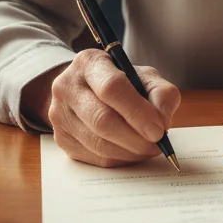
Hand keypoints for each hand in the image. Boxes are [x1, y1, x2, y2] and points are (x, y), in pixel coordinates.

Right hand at [41, 50, 180, 167]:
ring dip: (130, 151)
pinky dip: (119, 159)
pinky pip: (94, 157)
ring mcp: (60, 115)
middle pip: (102, 119)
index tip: (159, 129)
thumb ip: (161, 92)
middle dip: (135, 137)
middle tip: (157, 144)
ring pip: (98, 143)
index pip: (112, 87)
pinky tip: (132, 152)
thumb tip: (162, 120)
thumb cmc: (120, 82)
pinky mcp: (61, 139)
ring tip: (149, 148)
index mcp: (89, 63)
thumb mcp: (143, 76)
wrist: (85, 89)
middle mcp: (68, 87)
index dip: (138, 111)